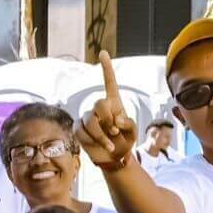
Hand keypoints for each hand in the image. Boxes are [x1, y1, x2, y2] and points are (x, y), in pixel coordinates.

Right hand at [74, 51, 137, 169]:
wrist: (114, 159)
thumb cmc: (125, 142)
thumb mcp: (133, 133)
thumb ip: (129, 124)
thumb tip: (116, 120)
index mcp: (114, 103)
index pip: (109, 83)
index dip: (106, 68)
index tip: (103, 53)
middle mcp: (99, 108)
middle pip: (99, 104)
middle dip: (108, 118)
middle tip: (114, 130)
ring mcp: (87, 118)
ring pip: (90, 120)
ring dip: (101, 135)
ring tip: (110, 144)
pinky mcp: (79, 129)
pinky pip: (82, 132)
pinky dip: (93, 141)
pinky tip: (103, 146)